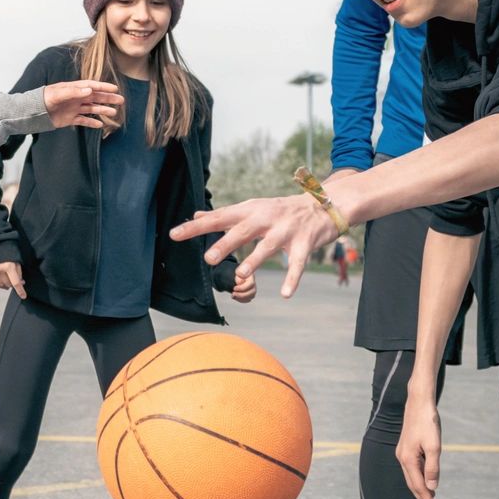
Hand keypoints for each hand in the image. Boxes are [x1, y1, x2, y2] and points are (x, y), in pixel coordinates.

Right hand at [0, 260, 27, 299]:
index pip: (16, 283)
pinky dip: (0, 284)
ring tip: (9, 280)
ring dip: (7, 285)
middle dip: (14, 284)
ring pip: (1, 285)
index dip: (20, 291)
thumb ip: (19, 272)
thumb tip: (21, 283)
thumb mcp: (17, 260)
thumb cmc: (10, 251)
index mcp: (9, 266)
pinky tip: (3, 281)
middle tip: (18, 280)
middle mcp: (0, 270)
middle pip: (8, 284)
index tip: (24, 296)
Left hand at [43, 80, 124, 129]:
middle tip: (121, 100)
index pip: (91, 86)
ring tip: (114, 113)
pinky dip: (91, 123)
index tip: (114, 88)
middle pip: (95, 97)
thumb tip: (90, 90)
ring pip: (91, 109)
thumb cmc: (44, 99)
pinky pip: (83, 120)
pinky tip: (100, 125)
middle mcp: (76, 98)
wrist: (33, 112)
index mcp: (74, 89)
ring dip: (102, 110)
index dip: (103, 87)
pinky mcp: (70, 118)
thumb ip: (74, 91)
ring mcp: (73, 108)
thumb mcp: (58, 93)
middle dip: (108, 98)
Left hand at [171, 195, 338, 297]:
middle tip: (208, 258)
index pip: (219, 218)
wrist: (324, 204)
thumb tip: (197, 214)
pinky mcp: (303, 244)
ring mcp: (285, 231)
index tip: (175, 234)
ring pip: (267, 247)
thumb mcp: (252, 208)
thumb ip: (225, 214)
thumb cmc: (281, 209)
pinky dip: (292, 279)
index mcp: (249, 211)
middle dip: (226, 244)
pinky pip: (297, 264)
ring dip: (255, 260)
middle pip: (242, 231)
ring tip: (241, 275)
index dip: (196, 226)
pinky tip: (285, 294)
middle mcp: (265, 218)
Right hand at [396, 389, 441, 498]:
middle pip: (412, 484)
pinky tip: (425, 479)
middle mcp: (402, 458)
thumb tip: (432, 487)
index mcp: (408, 459)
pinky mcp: (406, 447)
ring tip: (430, 497)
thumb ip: (433, 468)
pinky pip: (411, 468)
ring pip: (411, 476)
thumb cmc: (428, 422)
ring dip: (420, 488)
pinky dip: (418, 477)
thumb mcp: (434, 446)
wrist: (419, 402)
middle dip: (422, 497)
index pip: (418, 486)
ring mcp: (402, 453)